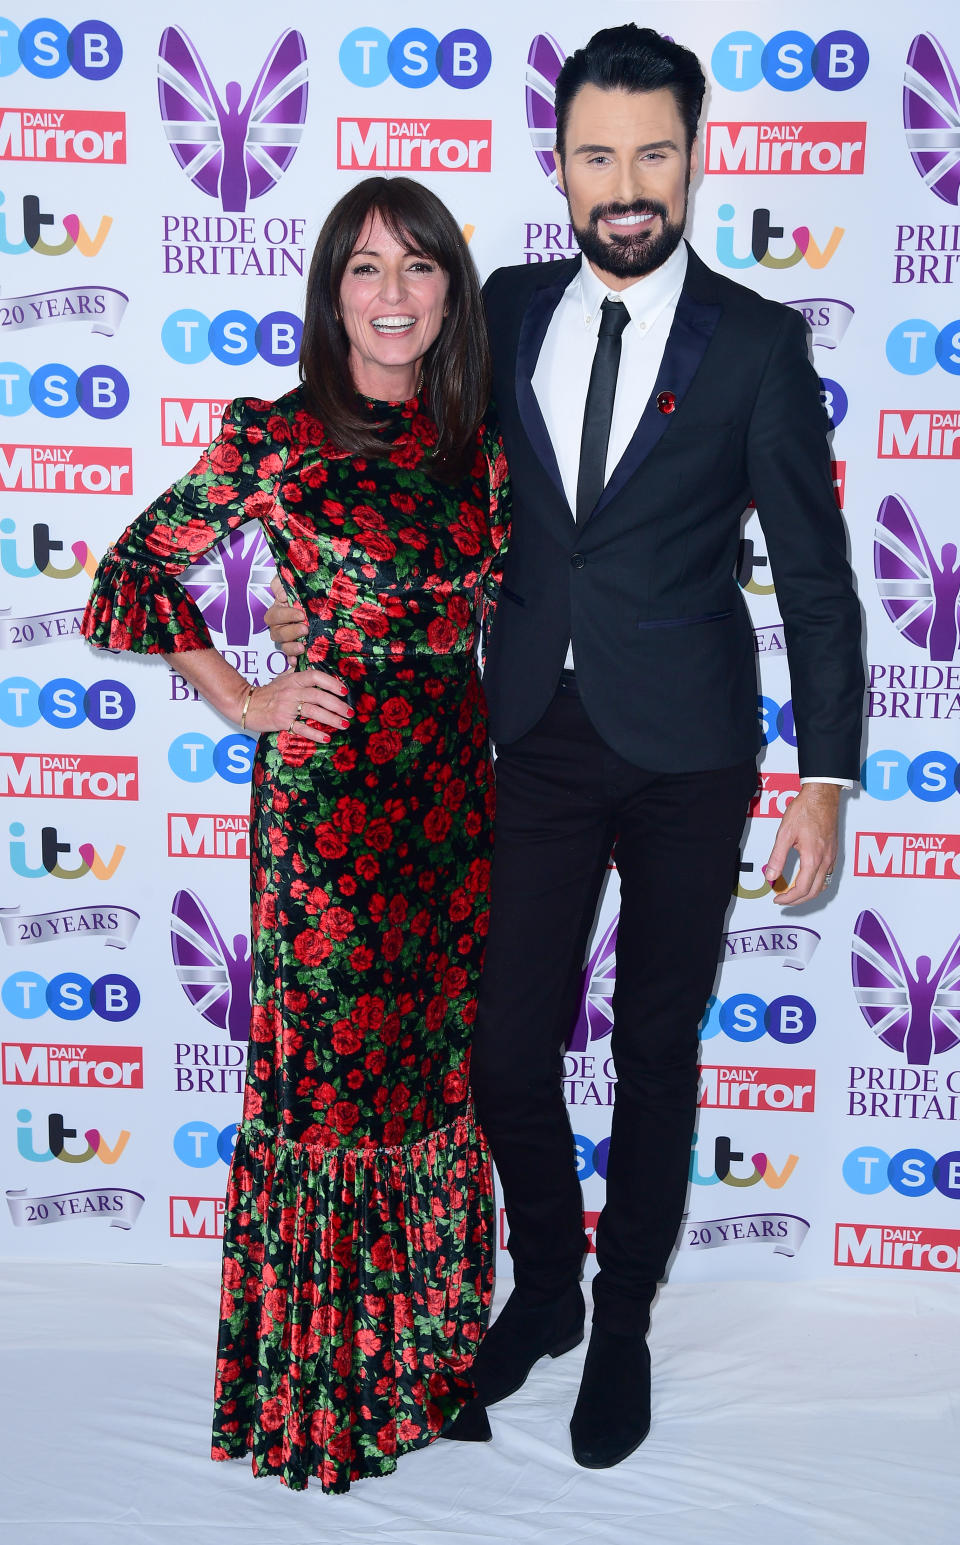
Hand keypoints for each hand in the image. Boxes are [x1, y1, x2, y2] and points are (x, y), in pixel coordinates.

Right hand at [237, 669, 350, 743]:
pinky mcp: (282, 721)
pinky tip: (325, 738)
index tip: (344, 691)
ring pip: (313, 712)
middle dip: (337, 705)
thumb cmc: (267, 692)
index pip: (315, 676)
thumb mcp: (282, 678)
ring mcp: (287, 707)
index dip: (331, 683)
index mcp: (294, 679)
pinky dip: (314, 734)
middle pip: (319, 696)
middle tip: (350, 712)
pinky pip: (301, 728)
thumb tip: (315, 671)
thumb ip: (298, 674)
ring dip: (331, 719)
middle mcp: (292, 691)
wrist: (246, 704)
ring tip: (343, 725)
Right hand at [265, 574, 307, 660]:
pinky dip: (292, 660)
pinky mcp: (299, 648)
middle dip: (290, 632)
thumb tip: (282, 595)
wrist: (330, 597)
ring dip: (291, 647)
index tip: (301, 614)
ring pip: (283, 646)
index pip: (274, 615)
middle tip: (305, 629)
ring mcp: (290, 638)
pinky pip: (291, 657)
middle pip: (276, 633)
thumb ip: (282, 583)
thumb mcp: (296, 579)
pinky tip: (297, 661)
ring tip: (303, 647)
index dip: (285, 616)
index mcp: (279, 610)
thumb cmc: (310, 588)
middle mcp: (282, 625)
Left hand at [764, 783, 839, 905]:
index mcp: (813, 857)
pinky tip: (806, 879)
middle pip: (814, 891)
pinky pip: (827, 875)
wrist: (822, 796)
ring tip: (792, 893)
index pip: (802, 888)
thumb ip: (777, 857)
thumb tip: (770, 876)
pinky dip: (816, 883)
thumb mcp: (785, 833)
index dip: (788, 898)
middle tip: (782, 900)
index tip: (777, 899)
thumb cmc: (805, 810)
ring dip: (808, 893)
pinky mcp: (833, 852)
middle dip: (797, 900)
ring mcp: (832, 856)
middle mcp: (825, 860)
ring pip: (823, 885)